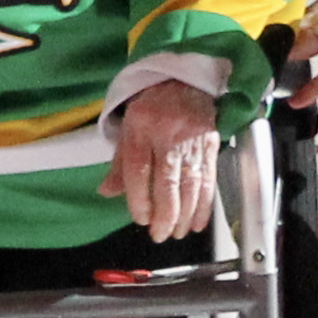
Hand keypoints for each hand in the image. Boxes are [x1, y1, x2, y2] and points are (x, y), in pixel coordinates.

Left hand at [102, 79, 219, 239]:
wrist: (186, 83)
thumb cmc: (153, 109)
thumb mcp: (129, 128)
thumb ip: (119, 163)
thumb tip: (107, 192)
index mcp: (141, 127)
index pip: (139, 169)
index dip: (140, 198)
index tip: (141, 219)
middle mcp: (168, 134)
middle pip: (167, 181)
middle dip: (164, 214)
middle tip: (159, 235)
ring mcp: (192, 140)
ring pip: (190, 184)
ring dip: (184, 215)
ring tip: (176, 233)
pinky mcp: (210, 145)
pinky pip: (208, 179)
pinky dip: (204, 205)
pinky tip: (197, 223)